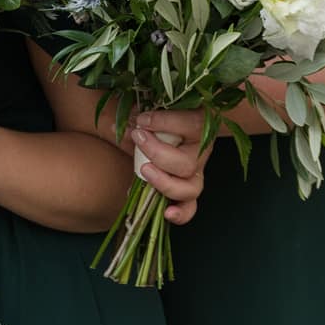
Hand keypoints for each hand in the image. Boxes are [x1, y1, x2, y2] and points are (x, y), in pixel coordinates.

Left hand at [121, 108, 209, 225]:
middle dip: (159, 153)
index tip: (142, 120)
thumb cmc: (153, 116)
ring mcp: (195, 174)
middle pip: (187, 163)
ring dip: (165, 183)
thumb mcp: (146, 110)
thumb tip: (124, 129)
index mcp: (199, 126)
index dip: (166, 123)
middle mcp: (200, 152)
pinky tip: (167, 213)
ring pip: (190, 188)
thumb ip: (135, 115)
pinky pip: (190, 207)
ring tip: (145, 171)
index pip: (192, 124)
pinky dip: (181, 213)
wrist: (160, 129)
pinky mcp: (186, 190)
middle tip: (138, 139)